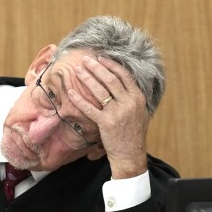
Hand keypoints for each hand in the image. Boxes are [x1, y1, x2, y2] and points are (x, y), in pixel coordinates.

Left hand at [68, 55, 148, 178]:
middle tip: (85, 59)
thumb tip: (121, 82)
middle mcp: (129, 103)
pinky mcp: (106, 123)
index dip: (111, 65)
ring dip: (87, 78)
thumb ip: (132, 97)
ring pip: (99, 90)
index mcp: (138, 98)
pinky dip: (79, 99)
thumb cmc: (133, 134)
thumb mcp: (140, 112)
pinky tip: (71, 92)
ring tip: (78, 70)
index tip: (100, 58)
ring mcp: (117, 113)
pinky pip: (89, 108)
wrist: (131, 154)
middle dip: (96, 67)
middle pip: (110, 79)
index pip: (124, 75)